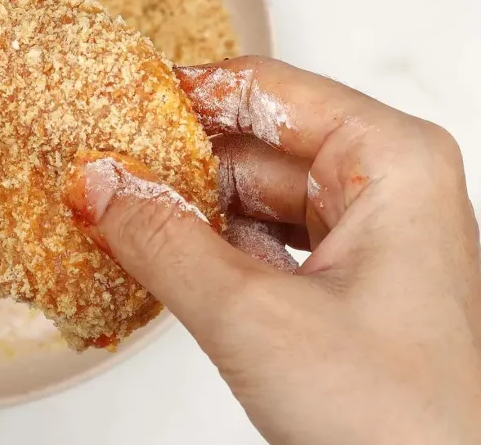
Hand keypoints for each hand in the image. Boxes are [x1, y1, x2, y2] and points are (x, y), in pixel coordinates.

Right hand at [66, 56, 480, 443]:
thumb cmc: (402, 423)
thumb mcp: (254, 317)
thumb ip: (162, 241)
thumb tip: (98, 184)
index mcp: (390, 160)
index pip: (265, 90)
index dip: (183, 96)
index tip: (112, 109)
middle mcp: (383, 187)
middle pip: (254, 143)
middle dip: (176, 163)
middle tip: (99, 171)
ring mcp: (364, 239)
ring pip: (252, 197)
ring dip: (186, 212)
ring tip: (117, 214)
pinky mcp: (342, 287)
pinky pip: (260, 244)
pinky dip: (207, 251)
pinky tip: (157, 258)